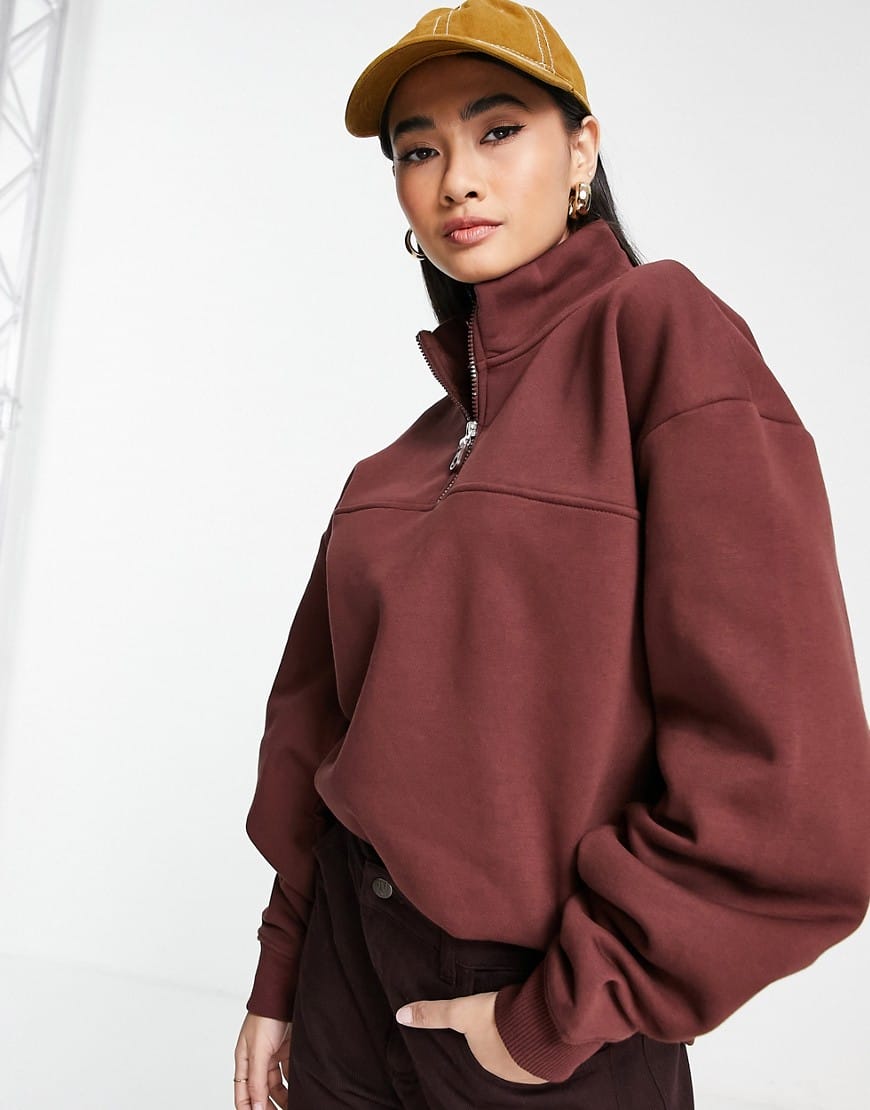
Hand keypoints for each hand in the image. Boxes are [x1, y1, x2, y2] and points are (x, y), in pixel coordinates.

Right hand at [233, 1012, 291, 1109]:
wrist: (284, 992)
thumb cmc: (266, 1015)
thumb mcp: (259, 1051)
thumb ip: (257, 1079)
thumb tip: (256, 1107)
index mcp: (244, 1061)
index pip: (243, 1094)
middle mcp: (257, 1060)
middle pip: (261, 1092)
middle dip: (268, 1106)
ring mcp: (273, 1055)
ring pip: (277, 1085)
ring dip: (284, 1098)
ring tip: (293, 1107)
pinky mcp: (287, 1049)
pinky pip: (289, 1073)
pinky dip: (293, 1083)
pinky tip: (300, 1091)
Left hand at [395, 990, 548, 1083]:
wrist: (540, 1024)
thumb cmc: (497, 1020)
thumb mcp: (459, 1012)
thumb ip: (433, 1013)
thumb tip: (400, 1015)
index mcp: (484, 1063)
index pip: (479, 1051)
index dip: (480, 1037)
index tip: (484, 1025)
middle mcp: (505, 1073)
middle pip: (499, 1054)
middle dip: (499, 1041)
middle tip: (501, 1021)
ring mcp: (529, 1070)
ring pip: (519, 1055)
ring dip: (519, 1042)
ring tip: (521, 1022)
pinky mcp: (549, 1061)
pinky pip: (539, 1053)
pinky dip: (537, 1042)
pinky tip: (539, 1028)